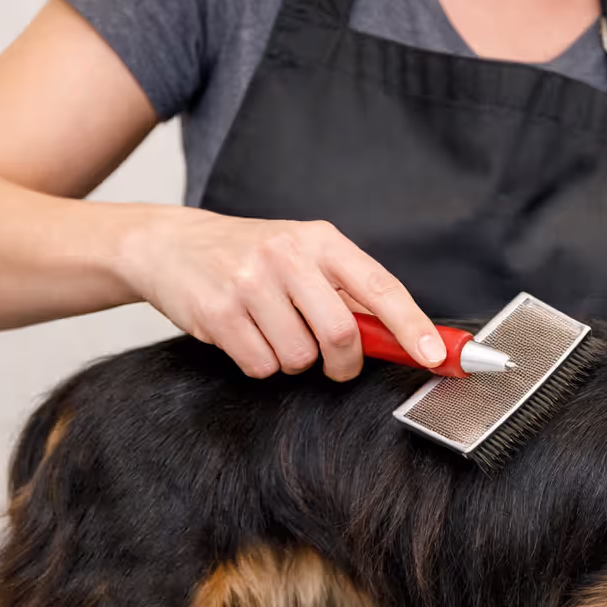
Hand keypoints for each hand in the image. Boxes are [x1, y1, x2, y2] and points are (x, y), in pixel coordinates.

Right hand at [118, 210, 444, 379]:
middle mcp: (287, 255)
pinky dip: (261, 364)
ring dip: (293, 361)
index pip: (380, 287)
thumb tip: (403, 339)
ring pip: (299, 357)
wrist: (171, 244)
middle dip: (344, 363)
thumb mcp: (303, 255)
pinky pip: (262, 366)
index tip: (435, 355)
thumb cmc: (250, 255)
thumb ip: (347, 292)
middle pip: (341, 334)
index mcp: (320, 240)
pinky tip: (246, 336)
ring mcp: (250, 283)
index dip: (412, 326)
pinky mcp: (218, 313)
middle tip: (335, 364)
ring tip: (272, 332)